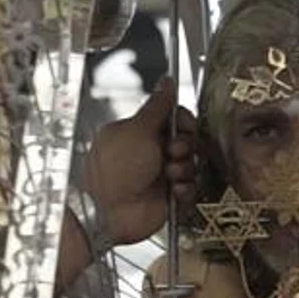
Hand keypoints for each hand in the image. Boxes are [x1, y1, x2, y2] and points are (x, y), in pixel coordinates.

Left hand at [85, 78, 197, 246]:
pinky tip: (173, 191)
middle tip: (173, 151)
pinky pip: (190, 189)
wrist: (108, 215)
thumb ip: (157, 106)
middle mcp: (149, 152)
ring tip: (169, 174)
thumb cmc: (113, 171)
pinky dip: (185, 189)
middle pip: (186, 140)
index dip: (183, 120)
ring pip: (190, 164)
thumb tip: (167, 82)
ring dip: (184, 168)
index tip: (184, 124)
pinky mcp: (167, 198)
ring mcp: (158, 176)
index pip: (171, 117)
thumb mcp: (137, 130)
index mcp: (137, 132)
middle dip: (185, 145)